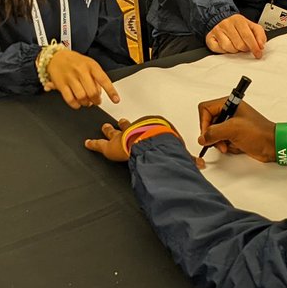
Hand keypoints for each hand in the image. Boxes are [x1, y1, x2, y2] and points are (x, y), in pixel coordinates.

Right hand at [47, 48, 119, 109]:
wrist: (56, 56)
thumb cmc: (75, 62)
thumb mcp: (89, 64)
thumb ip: (96, 78)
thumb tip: (100, 93)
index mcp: (91, 65)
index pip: (103, 80)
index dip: (111, 91)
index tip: (116, 100)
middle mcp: (81, 71)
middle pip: (92, 92)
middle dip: (96, 100)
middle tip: (96, 101)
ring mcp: (70, 78)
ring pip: (82, 97)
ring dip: (86, 103)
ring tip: (87, 102)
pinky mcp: (61, 85)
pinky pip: (70, 99)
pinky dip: (75, 105)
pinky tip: (77, 103)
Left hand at [85, 117, 205, 169]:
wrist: (150, 142)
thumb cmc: (163, 143)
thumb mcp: (178, 151)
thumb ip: (187, 159)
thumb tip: (200, 166)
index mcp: (151, 129)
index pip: (148, 130)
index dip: (148, 131)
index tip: (147, 131)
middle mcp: (135, 129)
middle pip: (128, 126)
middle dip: (125, 124)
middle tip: (122, 122)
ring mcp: (121, 136)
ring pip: (113, 132)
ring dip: (109, 130)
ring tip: (104, 127)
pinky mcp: (110, 146)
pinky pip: (99, 144)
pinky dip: (92, 144)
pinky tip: (86, 143)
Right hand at [198, 98, 275, 161]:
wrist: (273, 145)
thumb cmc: (259, 132)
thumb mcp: (233, 129)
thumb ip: (213, 132)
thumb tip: (202, 137)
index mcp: (229, 104)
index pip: (205, 109)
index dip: (204, 122)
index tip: (207, 133)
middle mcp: (229, 112)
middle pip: (208, 122)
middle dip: (212, 135)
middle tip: (218, 141)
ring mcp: (232, 124)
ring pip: (214, 133)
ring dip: (219, 142)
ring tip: (227, 146)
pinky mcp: (234, 135)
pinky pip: (221, 140)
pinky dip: (226, 146)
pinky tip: (235, 146)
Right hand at [205, 15, 266, 58]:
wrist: (221, 20)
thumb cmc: (237, 26)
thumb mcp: (251, 26)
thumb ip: (259, 34)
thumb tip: (261, 45)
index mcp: (238, 20)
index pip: (247, 36)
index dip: (254, 47)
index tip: (258, 54)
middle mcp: (226, 24)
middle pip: (239, 44)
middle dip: (244, 49)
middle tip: (245, 48)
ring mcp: (217, 31)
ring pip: (228, 47)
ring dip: (234, 50)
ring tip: (236, 46)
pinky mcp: (210, 38)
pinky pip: (218, 50)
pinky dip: (224, 51)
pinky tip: (227, 47)